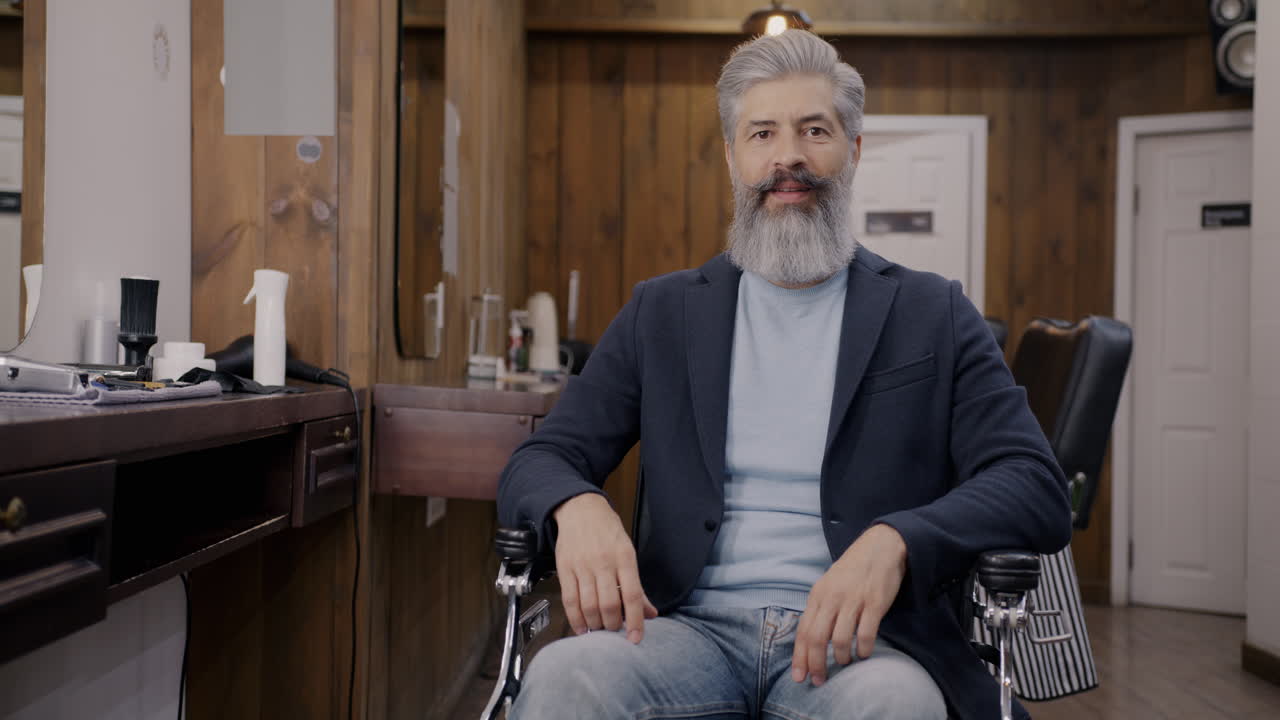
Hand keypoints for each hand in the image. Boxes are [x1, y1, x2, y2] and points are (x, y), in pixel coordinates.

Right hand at [552, 493, 657, 642]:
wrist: (580, 509)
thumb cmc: (607, 531)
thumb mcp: (628, 552)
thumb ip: (638, 585)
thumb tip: (650, 613)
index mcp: (625, 557)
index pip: (633, 595)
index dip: (636, 620)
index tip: (636, 638)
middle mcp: (604, 562)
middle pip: (609, 604)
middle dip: (613, 625)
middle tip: (615, 630)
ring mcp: (582, 566)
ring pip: (589, 605)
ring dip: (596, 623)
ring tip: (600, 628)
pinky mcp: (565, 569)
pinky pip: (570, 600)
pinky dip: (576, 618)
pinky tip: (582, 627)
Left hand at [791, 523, 907, 686]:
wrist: (879, 547)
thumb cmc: (852, 571)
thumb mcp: (828, 586)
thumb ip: (820, 610)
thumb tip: (810, 641)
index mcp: (817, 595)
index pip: (803, 631)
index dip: (800, 657)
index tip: (799, 677)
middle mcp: (831, 598)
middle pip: (817, 639)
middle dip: (816, 664)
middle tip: (820, 680)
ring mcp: (853, 600)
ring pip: (840, 639)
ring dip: (841, 658)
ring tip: (845, 662)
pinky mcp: (874, 603)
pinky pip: (865, 633)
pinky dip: (863, 649)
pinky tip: (864, 653)